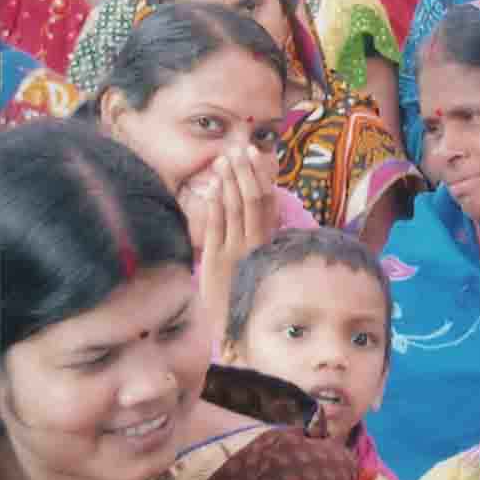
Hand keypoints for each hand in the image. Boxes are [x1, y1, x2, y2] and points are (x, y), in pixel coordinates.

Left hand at [194, 147, 279, 338]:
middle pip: (252, 200)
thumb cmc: (247, 295)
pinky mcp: (215, 260)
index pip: (268, 201)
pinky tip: (210, 187)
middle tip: (238, 149)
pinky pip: (215, 226)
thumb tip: (265, 209)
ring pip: (234, 209)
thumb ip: (262, 238)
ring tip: (223, 160)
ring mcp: (235, 250)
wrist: (235, 330)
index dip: (261, 176)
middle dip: (244, 172)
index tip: (255, 155)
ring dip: (229, 182)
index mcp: (268, 242)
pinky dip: (214, 205)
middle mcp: (255, 244)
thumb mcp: (261, 264)